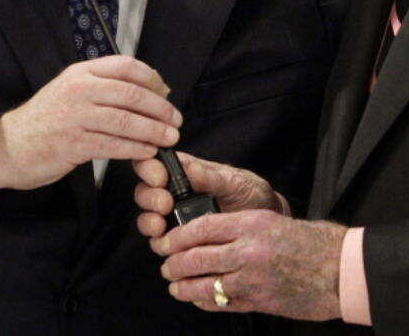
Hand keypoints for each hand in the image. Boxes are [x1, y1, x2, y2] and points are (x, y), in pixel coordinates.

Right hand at [0, 55, 179, 190]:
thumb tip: (149, 90)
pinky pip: (114, 145)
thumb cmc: (46, 120)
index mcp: (81, 72)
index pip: (126, 66)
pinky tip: (147, 152)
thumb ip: (103, 87)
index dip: (152, 80)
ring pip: (126, 121)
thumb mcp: (71, 91)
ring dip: (154, 131)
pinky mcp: (73, 144)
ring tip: (169, 138)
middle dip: (160, 109)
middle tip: (176, 121)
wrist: (8, 145)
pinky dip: (135, 149)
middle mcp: (80, 89)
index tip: (167, 94)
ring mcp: (76, 117)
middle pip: (132, 94)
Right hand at [133, 153, 282, 237]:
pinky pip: (160, 244)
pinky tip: (170, 246)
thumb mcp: (235, 182)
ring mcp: (172, 218)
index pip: (154, 163)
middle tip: (164, 204)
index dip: (149, 168)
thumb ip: (211, 177)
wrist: (263, 226)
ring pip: (147, 219)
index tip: (161, 178)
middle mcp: (173, 193)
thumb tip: (190, 168)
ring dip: (149, 222)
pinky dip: (160, 244)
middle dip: (149, 197)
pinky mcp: (178, 242)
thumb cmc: (250, 195)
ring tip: (161, 226)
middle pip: (144, 192)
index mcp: (184, 171)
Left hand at [151, 209, 345, 320]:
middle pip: (196, 257)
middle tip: (165, 265)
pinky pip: (221, 303)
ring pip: (203, 284)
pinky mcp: (258, 302)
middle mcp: (248, 250)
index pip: (201, 228)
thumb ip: (239, 228)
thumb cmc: (309, 242)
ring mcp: (251, 279)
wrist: (337, 269)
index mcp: (251, 223)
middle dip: (174, 263)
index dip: (177, 236)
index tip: (166, 241)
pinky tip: (197, 299)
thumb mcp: (272, 221)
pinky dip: (204, 302)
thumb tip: (204, 235)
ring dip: (183, 286)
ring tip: (175, 285)